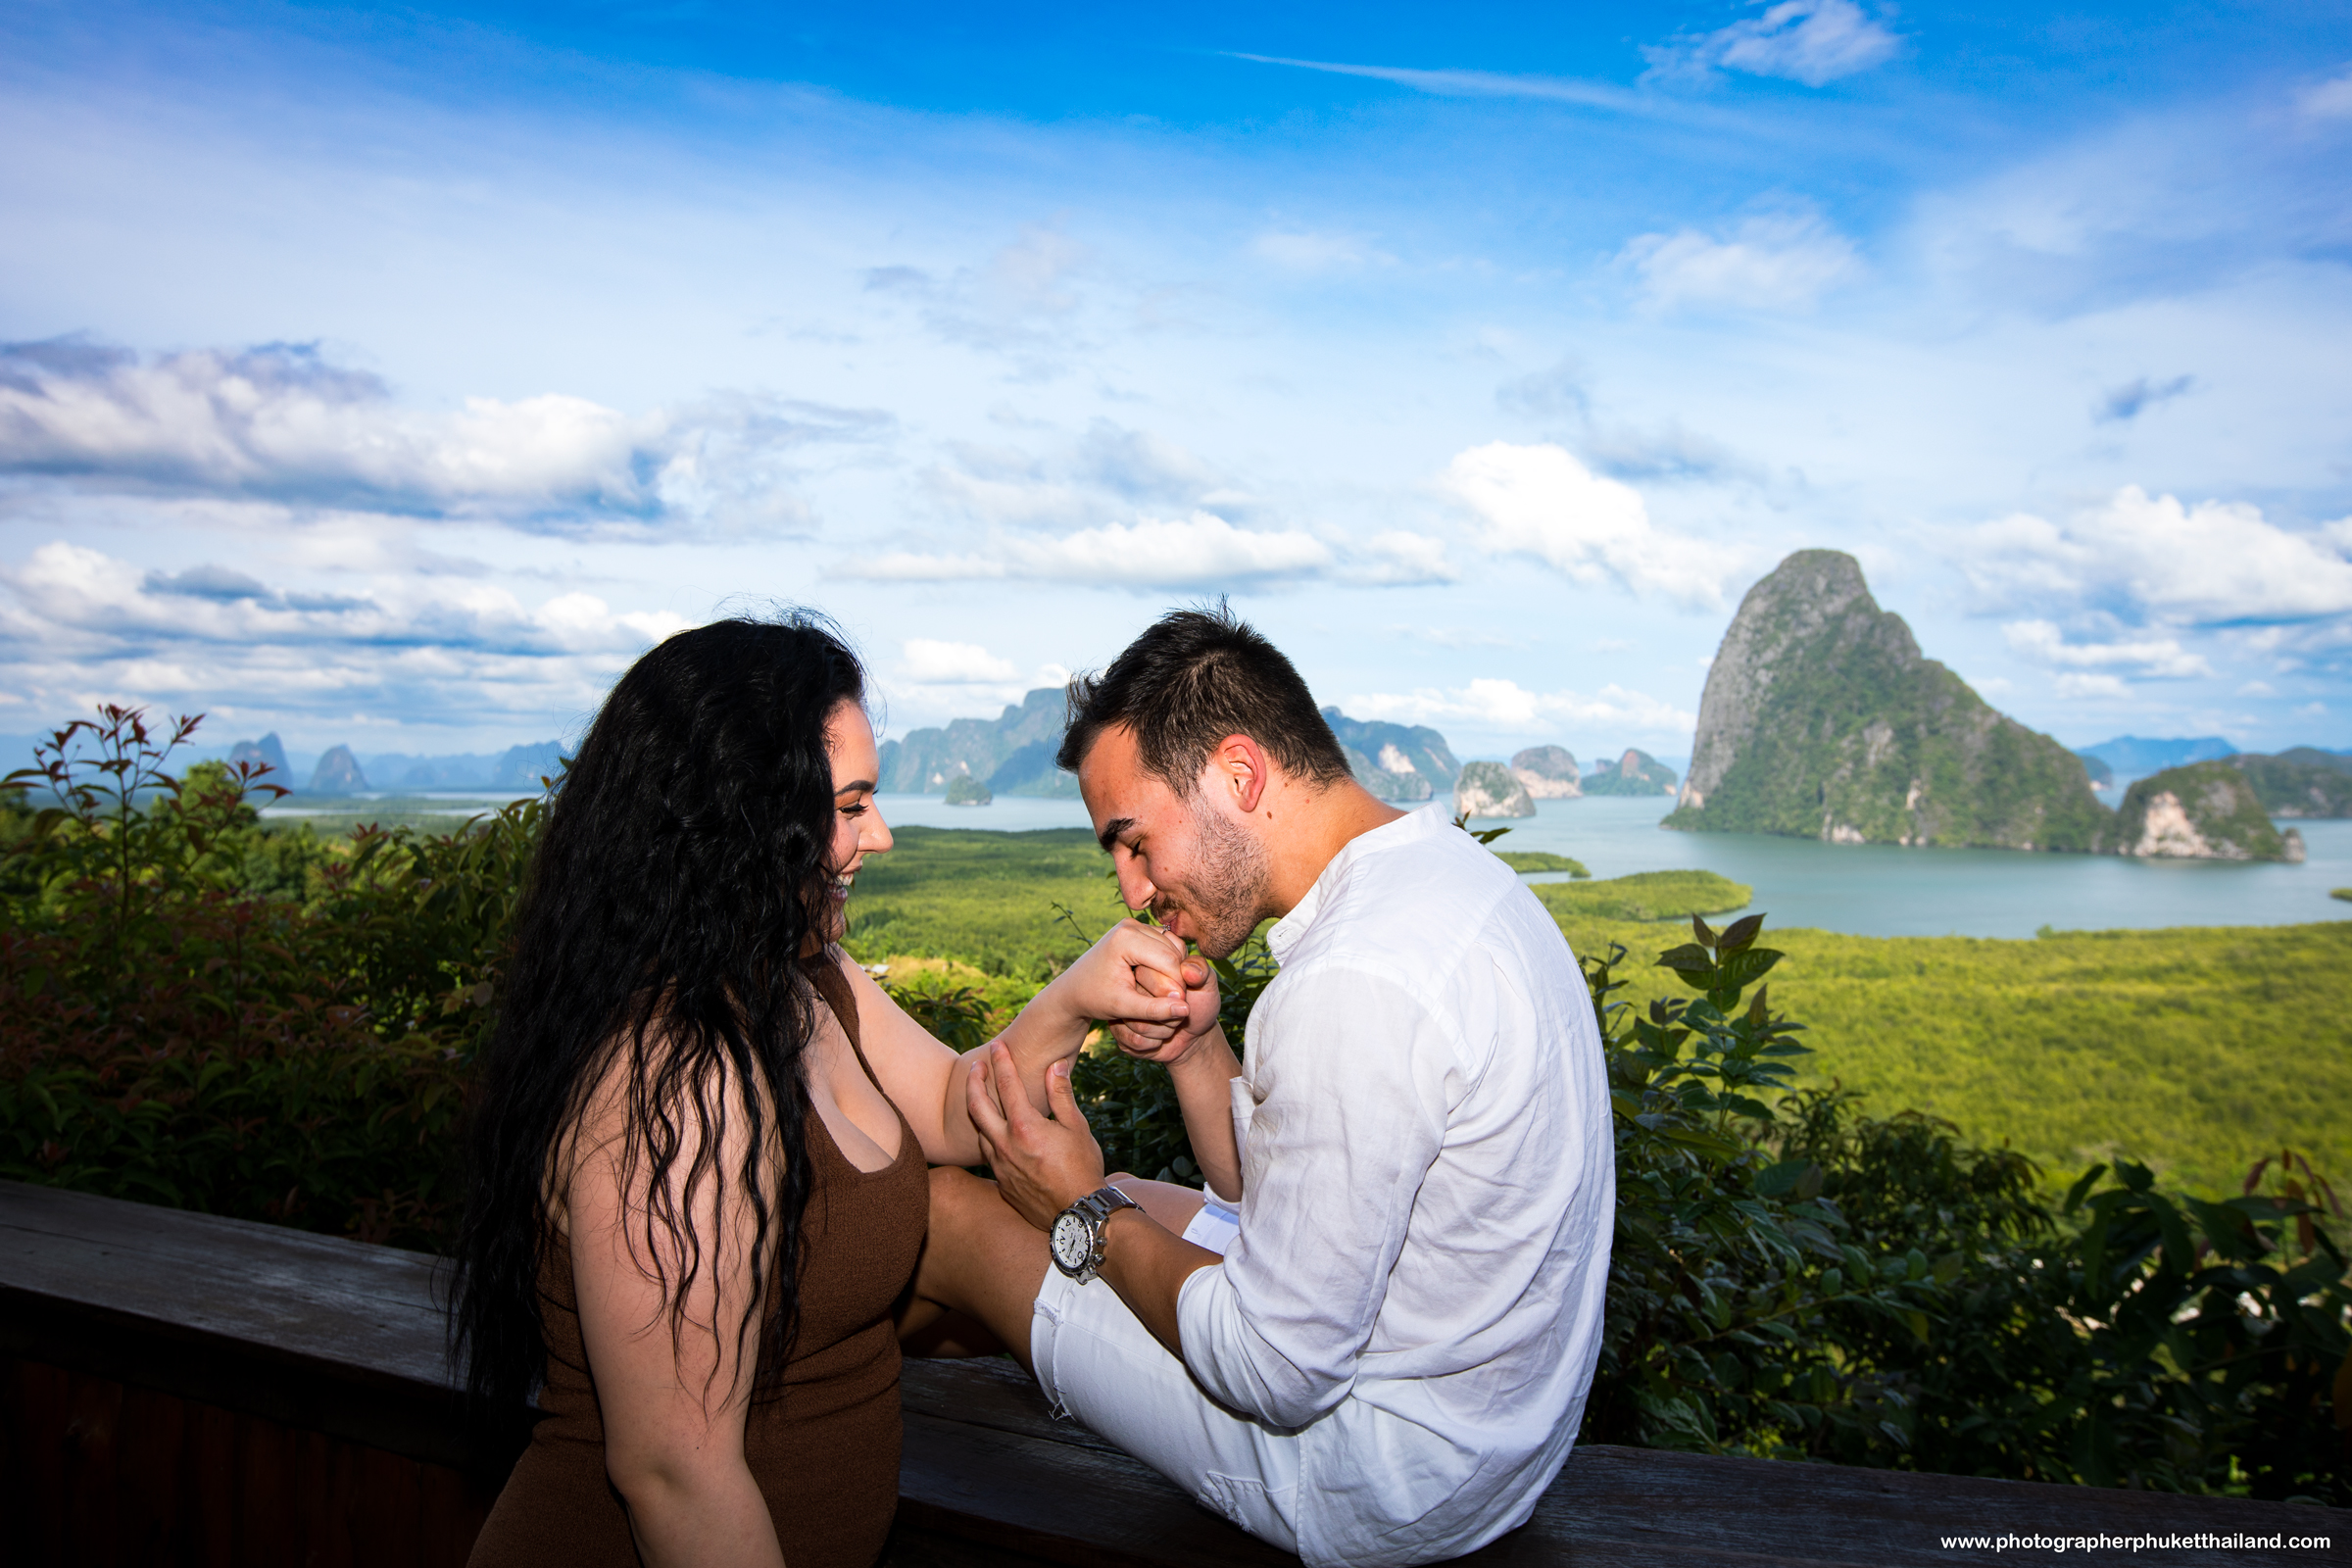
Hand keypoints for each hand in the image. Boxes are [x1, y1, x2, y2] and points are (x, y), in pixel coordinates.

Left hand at [966, 1040, 1105, 1231]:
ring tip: (984, 1098)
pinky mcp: (1001, 1183)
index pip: (1007, 1085)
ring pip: (979, 1132)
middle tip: (977, 1066)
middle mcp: (1005, 1145)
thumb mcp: (1077, 1128)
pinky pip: (988, 1155)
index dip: (1002, 1061)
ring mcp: (1000, 1167)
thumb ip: (1061, 1095)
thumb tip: (1056, 1065)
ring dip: (979, 1111)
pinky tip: (997, 1135)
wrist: (1078, 1214)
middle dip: (974, 1081)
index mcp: (1025, 1127)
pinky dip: (989, 1138)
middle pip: (976, 1106)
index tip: (997, 1046)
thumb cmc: (1083, 1168)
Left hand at [1054, 918, 1196, 1038]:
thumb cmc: (1095, 999)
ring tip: (1168, 994)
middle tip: (1175, 1002)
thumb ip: (1154, 1009)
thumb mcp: (1123, 1007)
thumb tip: (1186, 1009)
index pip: (1169, 961)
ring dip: (1175, 969)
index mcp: (1126, 939)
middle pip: (1172, 951)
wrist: (1073, 989)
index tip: (1178, 1006)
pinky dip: (1169, 962)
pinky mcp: (1136, 929)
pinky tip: (1161, 982)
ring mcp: (1133, 924)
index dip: (1179, 985)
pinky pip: (1165, 944)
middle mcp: (1131, 925)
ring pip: (1172, 946)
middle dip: (1178, 977)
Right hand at [1107, 954, 1220, 1065]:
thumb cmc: (1200, 1004)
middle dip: (1169, 1011)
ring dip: (1164, 1029)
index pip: (1149, 970)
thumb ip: (1201, 970)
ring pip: (1137, 1021)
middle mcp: (1131, 983)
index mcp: (1149, 963)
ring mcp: (1122, 1007)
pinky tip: (1160, 1038)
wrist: (1195, 1036)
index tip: (1185, 996)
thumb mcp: (1207, 983)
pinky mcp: (1119, 1030)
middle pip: (1139, 996)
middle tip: (1180, 1011)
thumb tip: (1187, 970)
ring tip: (1173, 1025)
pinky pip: (1132, 1039)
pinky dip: (1154, 1043)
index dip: (1172, 988)